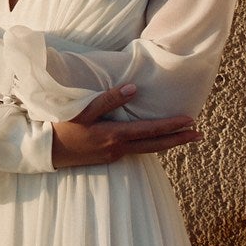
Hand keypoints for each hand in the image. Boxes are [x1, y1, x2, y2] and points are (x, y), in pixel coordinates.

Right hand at [50, 84, 200, 169]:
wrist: (46, 151)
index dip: (172, 126)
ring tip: (182, 137)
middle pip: (155, 146)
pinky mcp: (107, 157)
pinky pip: (135, 150)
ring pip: (147, 150)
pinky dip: (150, 145)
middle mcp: (117, 148)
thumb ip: (108, 99)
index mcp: (114, 135)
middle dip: (178, 140)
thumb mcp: (83, 110)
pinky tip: (154, 141)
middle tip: (199, 135)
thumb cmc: (62, 126)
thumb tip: (134, 89)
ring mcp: (113, 155)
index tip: (191, 122)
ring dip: (166, 143)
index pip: (150, 131)